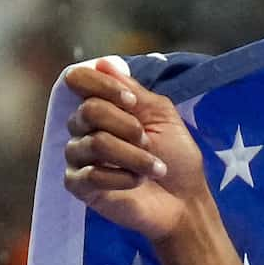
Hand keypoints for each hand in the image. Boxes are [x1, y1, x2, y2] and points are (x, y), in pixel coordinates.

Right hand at [61, 58, 215, 243]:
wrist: (185, 201)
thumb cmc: (176, 157)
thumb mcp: (162, 115)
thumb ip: (133, 90)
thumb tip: (102, 63)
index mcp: (101, 106)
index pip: (78, 79)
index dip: (103, 86)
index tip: (132, 102)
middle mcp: (84, 128)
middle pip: (88, 111)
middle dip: (128, 126)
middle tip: (148, 142)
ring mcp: (79, 156)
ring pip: (95, 143)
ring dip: (133, 156)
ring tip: (154, 167)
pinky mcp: (79, 185)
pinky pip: (91, 174)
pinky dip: (123, 178)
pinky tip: (137, 183)